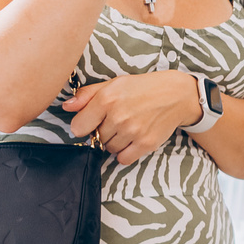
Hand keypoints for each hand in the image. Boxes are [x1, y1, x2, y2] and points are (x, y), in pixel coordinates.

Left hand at [62, 70, 203, 164]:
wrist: (176, 95)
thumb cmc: (143, 88)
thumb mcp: (114, 84)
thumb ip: (87, 95)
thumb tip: (66, 106)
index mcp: (107, 99)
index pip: (79, 127)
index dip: (83, 125)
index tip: (91, 122)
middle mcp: (118, 116)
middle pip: (96, 138)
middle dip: (103, 131)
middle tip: (117, 121)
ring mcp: (133, 131)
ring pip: (109, 149)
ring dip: (115, 142)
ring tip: (127, 128)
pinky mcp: (146, 143)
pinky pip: (124, 159)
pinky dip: (125, 153)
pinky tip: (132, 140)